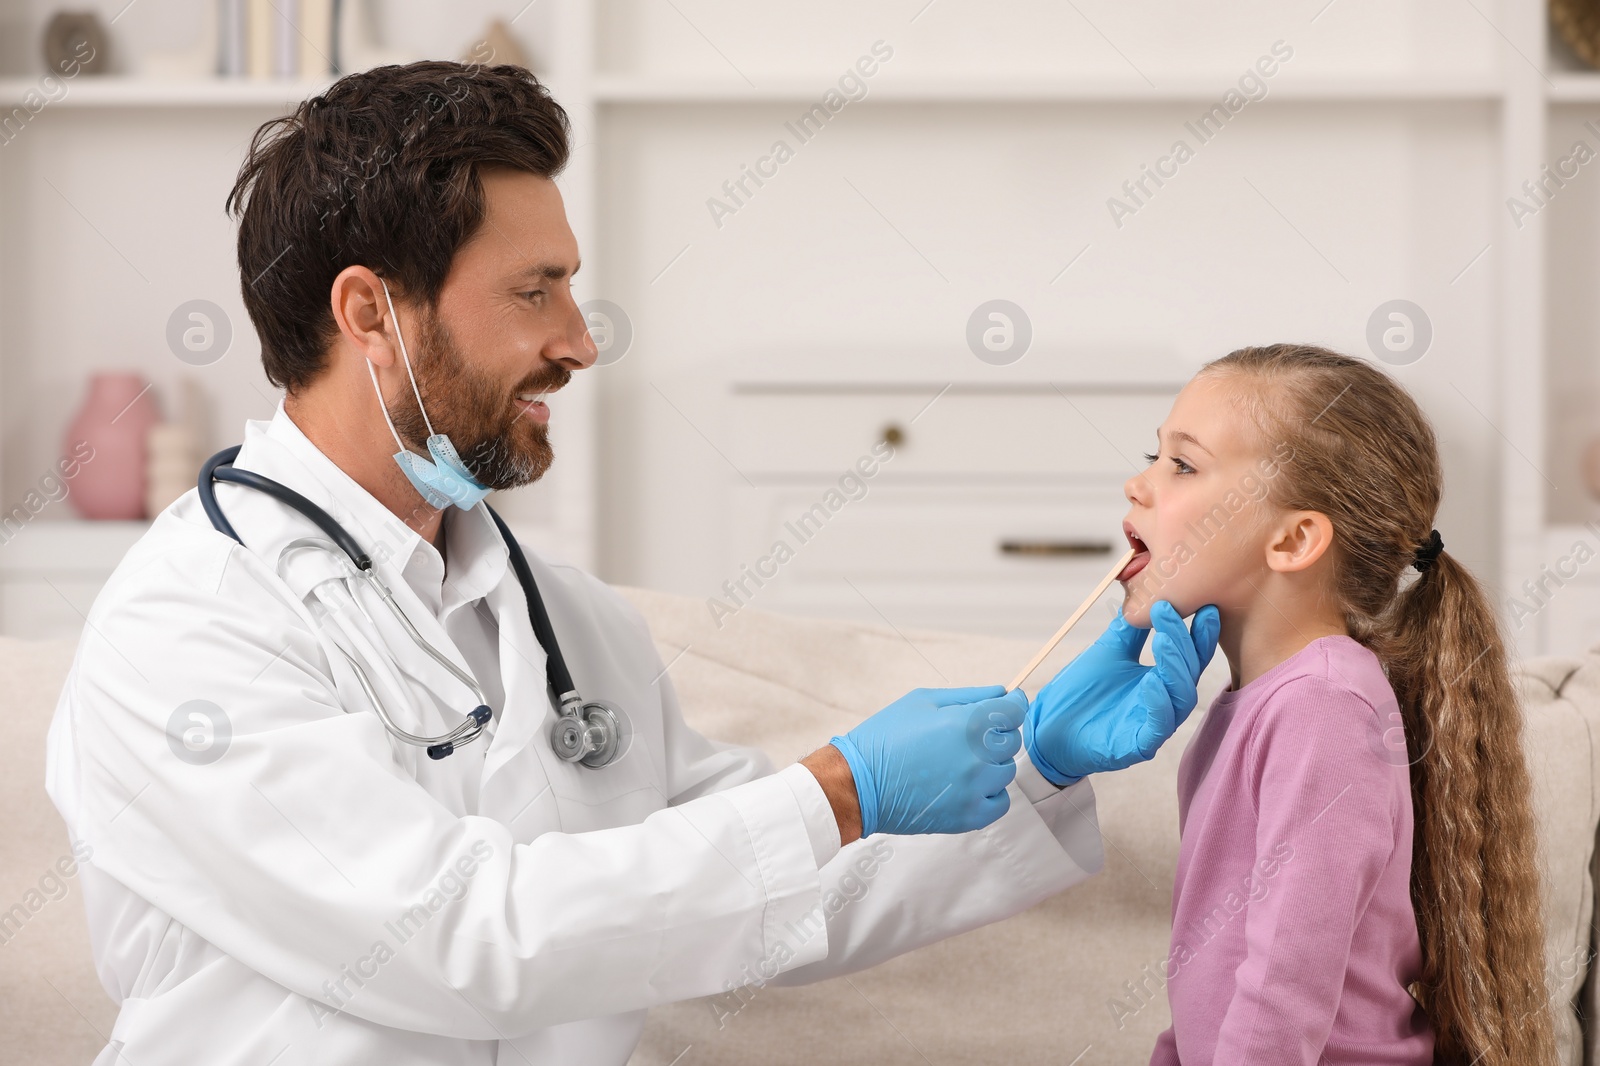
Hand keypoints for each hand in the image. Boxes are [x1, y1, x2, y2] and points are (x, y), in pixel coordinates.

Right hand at [830, 686, 1024, 836]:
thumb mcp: (923, 701)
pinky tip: (967, 785)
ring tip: (959, 760)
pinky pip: (1000, 802)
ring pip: (1005, 770)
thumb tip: (1002, 692)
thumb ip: (969, 696)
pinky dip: (990, 792)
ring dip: (991, 763)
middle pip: (1012, 740)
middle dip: (997, 732)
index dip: (1014, 703)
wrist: (857, 783)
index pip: (1015, 711)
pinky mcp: (968, 817)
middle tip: (968, 734)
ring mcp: (975, 790)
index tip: (1008, 703)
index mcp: (968, 724)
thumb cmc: (886, 737)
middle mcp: (978, 757)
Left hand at [1024, 601, 1220, 785]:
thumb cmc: (1081, 691)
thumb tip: (1149, 592)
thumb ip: (1131, 628)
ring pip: (1181, 697)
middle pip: (1189, 672)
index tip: (1206, 606)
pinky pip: (1158, 725)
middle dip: (1185, 641)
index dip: (1200, 633)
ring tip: (1165, 640)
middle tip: (1170, 610)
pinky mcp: (1139, 745)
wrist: (1050, 727)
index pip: (1189, 655)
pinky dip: (1159, 703)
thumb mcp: (1108, 651)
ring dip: (1176, 666)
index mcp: (1161, 680)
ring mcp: (1153, 725)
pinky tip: (1150, 682)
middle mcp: (1164, 702)